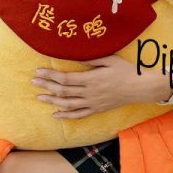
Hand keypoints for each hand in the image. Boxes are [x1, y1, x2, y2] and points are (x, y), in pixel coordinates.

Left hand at [32, 55, 172, 118]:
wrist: (139, 88)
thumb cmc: (125, 70)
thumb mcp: (109, 59)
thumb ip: (90, 59)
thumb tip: (74, 57)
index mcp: (91, 79)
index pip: (65, 78)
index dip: (50, 75)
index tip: (38, 71)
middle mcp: (89, 93)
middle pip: (63, 91)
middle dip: (46, 86)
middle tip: (33, 81)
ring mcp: (92, 103)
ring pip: (68, 104)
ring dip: (52, 101)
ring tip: (39, 98)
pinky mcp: (96, 110)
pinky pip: (78, 115)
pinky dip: (66, 115)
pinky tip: (55, 114)